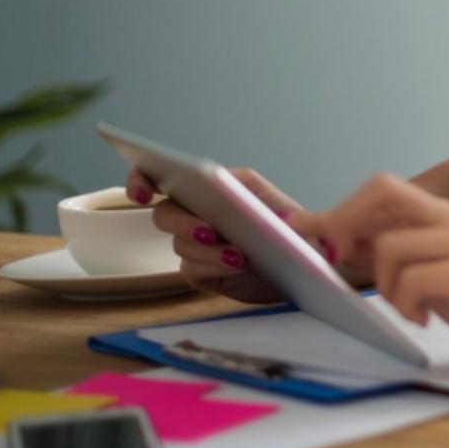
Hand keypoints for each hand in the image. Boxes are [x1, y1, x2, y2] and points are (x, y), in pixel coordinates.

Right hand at [126, 165, 306, 304]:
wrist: (306, 267)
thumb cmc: (295, 232)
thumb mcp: (284, 208)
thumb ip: (258, 199)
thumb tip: (233, 192)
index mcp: (215, 187)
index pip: (164, 176)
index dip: (141, 180)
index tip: (142, 192)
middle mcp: (201, 213)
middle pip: (165, 213)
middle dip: (182, 222)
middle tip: (209, 231)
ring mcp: (199, 244)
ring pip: (180, 244)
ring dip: (207, 250)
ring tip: (240, 255)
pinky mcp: (203, 271)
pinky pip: (192, 269)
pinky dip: (213, 267)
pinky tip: (236, 265)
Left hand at [289, 173, 448, 368]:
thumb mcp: (429, 273)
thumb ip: (392, 253)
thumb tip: (335, 241)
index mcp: (442, 215)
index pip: (382, 188)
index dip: (343, 208)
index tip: (315, 238)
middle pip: (382, 197)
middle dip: (345, 228)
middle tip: (338, 265)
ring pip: (390, 248)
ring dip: (385, 286)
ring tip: (407, 308)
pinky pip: (414, 279)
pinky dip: (407, 305)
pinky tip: (423, 318)